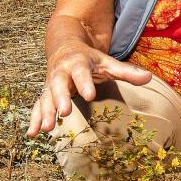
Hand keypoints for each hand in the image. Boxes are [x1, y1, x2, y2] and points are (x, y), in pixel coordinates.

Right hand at [26, 44, 150, 136]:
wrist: (65, 47)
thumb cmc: (89, 59)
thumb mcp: (107, 62)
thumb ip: (126, 71)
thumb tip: (149, 77)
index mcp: (77, 63)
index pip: (81, 72)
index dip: (84, 83)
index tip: (89, 95)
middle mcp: (61, 73)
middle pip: (58, 85)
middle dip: (59, 99)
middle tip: (64, 112)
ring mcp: (51, 84)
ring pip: (45, 97)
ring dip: (45, 113)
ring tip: (46, 129)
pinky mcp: (46, 93)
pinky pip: (37, 106)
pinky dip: (34, 119)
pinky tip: (32, 134)